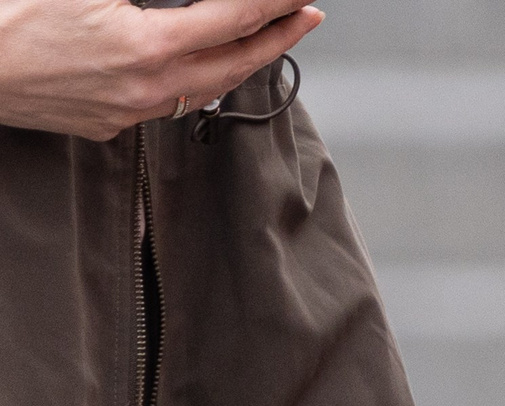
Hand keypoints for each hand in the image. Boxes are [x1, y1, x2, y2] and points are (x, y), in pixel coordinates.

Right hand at [0, 0, 321, 141]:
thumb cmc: (11, 16)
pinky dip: (194, 79)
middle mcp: (147, 88)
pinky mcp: (107, 125)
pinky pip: (166, 101)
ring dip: (240, 61)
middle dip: (277, 37)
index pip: (234, 19)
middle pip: (236, 64)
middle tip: (305, 15)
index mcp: (147, 46)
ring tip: (263, 37)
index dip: (274, 4)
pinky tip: (199, 63)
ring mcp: (129, 112)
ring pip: (205, 88)